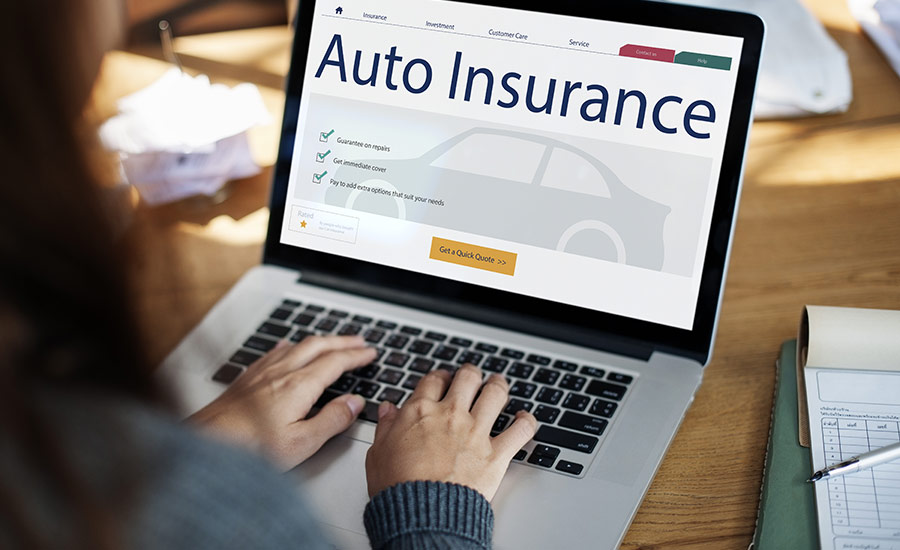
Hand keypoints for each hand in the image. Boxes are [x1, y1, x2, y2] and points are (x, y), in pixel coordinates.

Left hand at [190, 335, 375, 470]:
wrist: (207, 442)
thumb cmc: (251, 448)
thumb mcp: (302, 442)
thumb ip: (332, 420)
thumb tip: (355, 403)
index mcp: (299, 386)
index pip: (335, 362)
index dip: (356, 356)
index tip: (370, 353)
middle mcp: (282, 372)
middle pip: (319, 346)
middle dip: (342, 341)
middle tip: (360, 341)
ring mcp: (263, 372)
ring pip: (297, 345)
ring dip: (320, 341)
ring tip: (332, 342)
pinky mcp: (248, 377)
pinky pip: (276, 350)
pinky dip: (292, 345)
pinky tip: (288, 347)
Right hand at [365, 365, 536, 500]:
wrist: (422, 513)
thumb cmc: (397, 488)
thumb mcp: (378, 453)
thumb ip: (385, 427)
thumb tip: (387, 410)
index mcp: (420, 412)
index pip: (433, 380)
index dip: (439, 376)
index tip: (442, 379)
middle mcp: (451, 415)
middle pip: (467, 378)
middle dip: (471, 374)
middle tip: (472, 375)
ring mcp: (476, 432)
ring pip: (495, 394)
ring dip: (499, 385)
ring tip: (499, 384)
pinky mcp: (496, 454)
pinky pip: (521, 430)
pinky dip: (527, 421)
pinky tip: (525, 418)